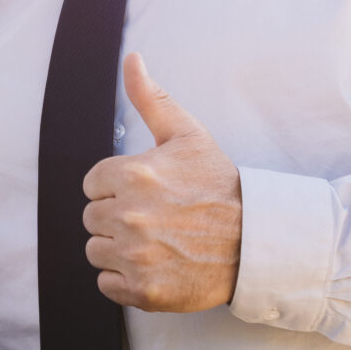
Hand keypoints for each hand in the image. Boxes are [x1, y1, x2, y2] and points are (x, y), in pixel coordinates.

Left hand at [80, 54, 242, 312]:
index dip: (116, 187)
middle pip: (92, 217)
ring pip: (96, 250)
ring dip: (119, 249)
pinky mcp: (144, 290)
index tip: (146, 192)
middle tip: (156, 218)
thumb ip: (151, 98)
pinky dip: (125, 280)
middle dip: (118, 217)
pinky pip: (107, 284)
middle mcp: (130, 215)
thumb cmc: (220, 187)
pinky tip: (154, 266)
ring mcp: (136, 255)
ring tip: (156, 242)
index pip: (92, 183)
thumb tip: (132, 59)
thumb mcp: (187, 136)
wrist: (258, 241)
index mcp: (134, 174)